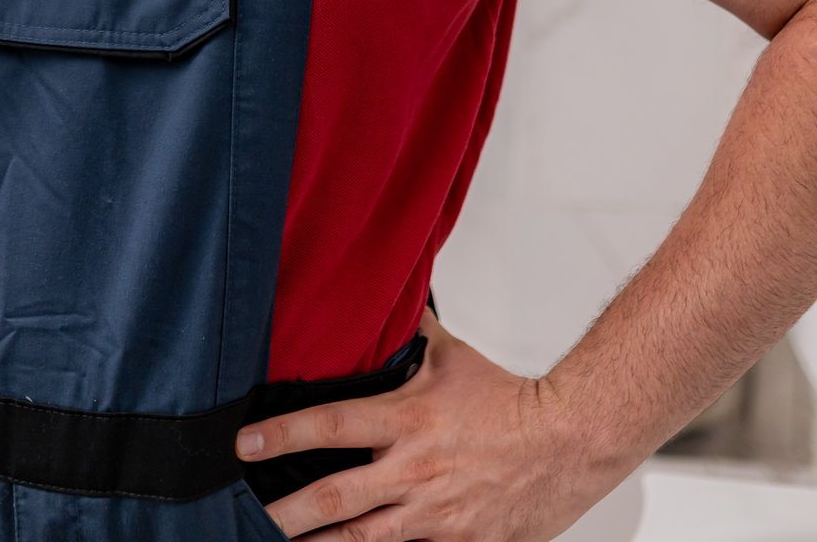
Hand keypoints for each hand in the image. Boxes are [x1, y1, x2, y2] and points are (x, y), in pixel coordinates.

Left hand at [237, 311, 627, 540]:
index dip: (282, 434)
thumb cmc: (511, 401)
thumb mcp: (451, 357)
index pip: (330, 425)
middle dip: (284, 512)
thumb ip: (410, 335)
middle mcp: (415, 471)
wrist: (572, 442)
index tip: (244, 444)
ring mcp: (435, 516)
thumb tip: (386, 300)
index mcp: (408, 420)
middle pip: (334, 499)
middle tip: (244, 515)